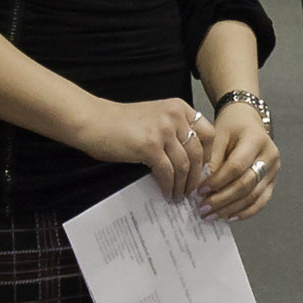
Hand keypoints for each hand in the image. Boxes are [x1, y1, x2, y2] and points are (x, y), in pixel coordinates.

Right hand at [79, 95, 219, 202]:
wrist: (93, 121)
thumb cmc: (119, 123)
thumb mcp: (155, 118)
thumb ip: (174, 131)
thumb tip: (191, 159)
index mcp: (178, 107)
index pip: (208, 133)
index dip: (209, 156)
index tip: (204, 172)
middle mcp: (174, 116)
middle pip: (199, 152)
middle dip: (198, 176)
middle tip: (193, 190)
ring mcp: (163, 130)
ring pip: (185, 165)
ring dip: (184, 185)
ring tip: (179, 195)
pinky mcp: (150, 146)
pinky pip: (168, 172)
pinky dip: (169, 186)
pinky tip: (167, 193)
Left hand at [189, 96, 281, 221]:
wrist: (247, 122)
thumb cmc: (231, 128)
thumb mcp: (218, 136)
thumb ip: (212, 160)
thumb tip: (202, 188)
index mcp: (256, 139)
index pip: (236, 166)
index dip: (217, 182)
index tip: (199, 191)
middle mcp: (270, 155)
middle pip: (246, 184)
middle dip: (222, 200)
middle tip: (203, 208)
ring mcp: (274, 170)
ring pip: (253, 196)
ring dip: (230, 209)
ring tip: (211, 215)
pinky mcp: (272, 181)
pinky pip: (261, 201)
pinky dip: (245, 212)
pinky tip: (229, 217)